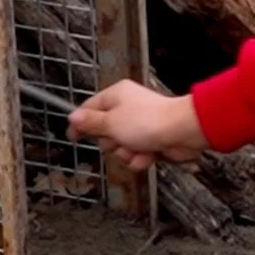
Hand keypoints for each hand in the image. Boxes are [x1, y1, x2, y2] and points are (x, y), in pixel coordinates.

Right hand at [68, 80, 208, 172]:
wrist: (182, 132)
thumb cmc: (149, 121)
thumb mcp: (111, 122)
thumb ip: (90, 122)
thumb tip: (72, 117)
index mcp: (116, 96)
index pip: (89, 109)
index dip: (81, 124)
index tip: (74, 137)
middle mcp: (127, 109)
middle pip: (104, 133)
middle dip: (111, 143)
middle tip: (119, 138)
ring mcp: (140, 126)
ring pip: (120, 148)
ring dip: (127, 153)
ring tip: (137, 147)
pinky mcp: (151, 141)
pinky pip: (135, 155)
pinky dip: (141, 158)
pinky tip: (148, 154)